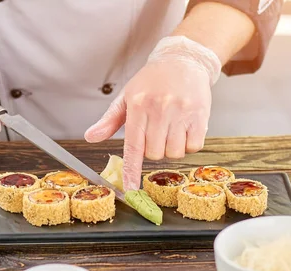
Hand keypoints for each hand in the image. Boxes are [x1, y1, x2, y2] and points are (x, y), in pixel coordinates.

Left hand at [84, 36, 220, 190]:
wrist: (183, 61)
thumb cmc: (152, 81)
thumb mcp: (127, 97)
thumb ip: (109, 120)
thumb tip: (90, 137)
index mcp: (138, 105)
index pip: (133, 146)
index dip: (132, 170)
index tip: (130, 189)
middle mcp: (160, 109)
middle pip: (155, 154)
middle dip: (154, 150)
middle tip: (157, 133)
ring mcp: (181, 112)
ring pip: (174, 153)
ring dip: (172, 148)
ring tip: (171, 129)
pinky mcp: (200, 115)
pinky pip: (194, 147)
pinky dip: (189, 144)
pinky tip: (185, 129)